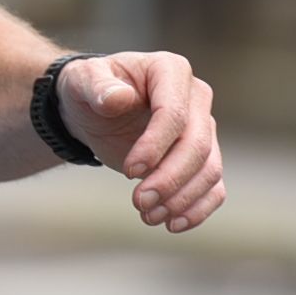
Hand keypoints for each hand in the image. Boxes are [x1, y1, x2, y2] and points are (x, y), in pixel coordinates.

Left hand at [59, 51, 224, 231]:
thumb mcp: (81, 80)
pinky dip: (197, 208)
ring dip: (182, 199)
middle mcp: (196, 97)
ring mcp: (203, 128)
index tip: (129, 172)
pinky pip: (214, 187)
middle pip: (198, 145)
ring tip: (148, 216)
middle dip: (170, 180)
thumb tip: (118, 98)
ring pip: (210, 170)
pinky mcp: (202, 157)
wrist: (93, 109)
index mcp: (170, 70)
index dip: (155, 146)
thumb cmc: (89, 90)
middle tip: (139, 203)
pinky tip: (172, 224)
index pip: (174, 113)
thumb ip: (96, 86)